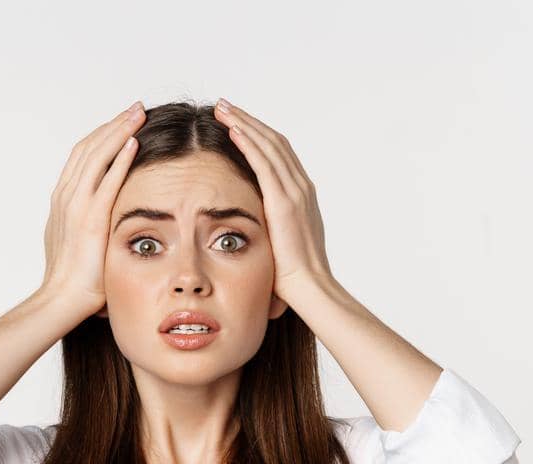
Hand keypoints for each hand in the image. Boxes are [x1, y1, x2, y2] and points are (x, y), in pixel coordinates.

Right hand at [39, 101, 145, 319]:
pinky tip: (133, 143)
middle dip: (114, 125)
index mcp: (64, 201)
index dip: (103, 137)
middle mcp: (66, 197)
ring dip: (118, 132)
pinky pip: (106, 181)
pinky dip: (119, 159)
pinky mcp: (90, 219)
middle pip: (90, 147)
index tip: (123, 124)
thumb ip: (93, 229)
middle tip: (136, 108)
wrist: (61, 300)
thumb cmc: (75, 282)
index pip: (83, 157)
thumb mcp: (83, 245)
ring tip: (138, 115)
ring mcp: (76, 206)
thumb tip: (109, 229)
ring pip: (97, 156)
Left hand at [211, 99, 335, 301]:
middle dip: (248, 120)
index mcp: (301, 195)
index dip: (258, 135)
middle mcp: (301, 187)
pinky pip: (264, 163)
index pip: (279, 154)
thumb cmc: (292, 276)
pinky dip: (249, 142)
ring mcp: (295, 192)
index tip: (237, 122)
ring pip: (269, 145)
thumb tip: (250, 229)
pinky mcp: (285, 201)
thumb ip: (269, 227)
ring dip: (245, 123)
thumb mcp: (280, 243)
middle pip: (274, 141)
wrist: (310, 287)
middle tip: (225, 105)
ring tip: (222, 109)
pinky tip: (232, 129)